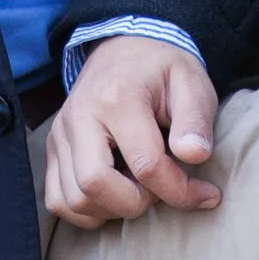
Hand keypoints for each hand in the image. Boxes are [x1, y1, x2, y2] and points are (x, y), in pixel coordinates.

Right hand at [45, 38, 220, 228]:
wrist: (125, 48)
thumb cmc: (162, 69)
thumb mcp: (191, 82)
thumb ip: (196, 120)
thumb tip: (195, 155)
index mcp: (117, 97)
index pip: (145, 164)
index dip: (179, 191)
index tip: (205, 194)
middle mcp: (80, 116)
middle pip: (95, 186)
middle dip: (137, 203)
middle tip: (161, 187)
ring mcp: (61, 134)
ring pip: (73, 200)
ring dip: (112, 209)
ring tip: (139, 188)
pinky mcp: (53, 149)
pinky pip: (58, 200)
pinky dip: (87, 211)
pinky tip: (115, 195)